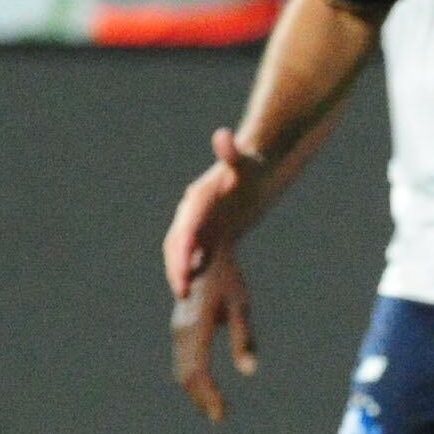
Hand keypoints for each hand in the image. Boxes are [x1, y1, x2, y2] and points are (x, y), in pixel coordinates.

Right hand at [160, 126, 250, 303]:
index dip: (181, 253)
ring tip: (185, 296)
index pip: (185, 230)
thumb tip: (222, 136)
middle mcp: (194, 211)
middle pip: (178, 242)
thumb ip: (232, 152)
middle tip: (181, 293)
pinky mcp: (212, 229)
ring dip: (182, 270)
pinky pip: (200, 252)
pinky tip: (203, 288)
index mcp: (199, 199)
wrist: (256, 162)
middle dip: (177, 267)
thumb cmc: (253, 163)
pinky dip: (198, 268)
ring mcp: (201, 221)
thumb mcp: (246, 161)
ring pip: (184, 250)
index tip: (183, 275)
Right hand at [171, 245, 255, 421]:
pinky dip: (193, 376)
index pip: (198, 370)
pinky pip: (183, 357)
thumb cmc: (226, 277)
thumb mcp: (240, 306)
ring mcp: (179, 327)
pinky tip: (205, 385)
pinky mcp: (181, 326)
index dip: (208, 395)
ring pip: (182, 366)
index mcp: (196, 325)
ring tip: (213, 406)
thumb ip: (243, 338)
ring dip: (195, 389)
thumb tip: (249, 371)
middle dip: (201, 397)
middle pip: (185, 373)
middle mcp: (182, 329)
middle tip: (218, 416)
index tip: (221, 414)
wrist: (203, 249)